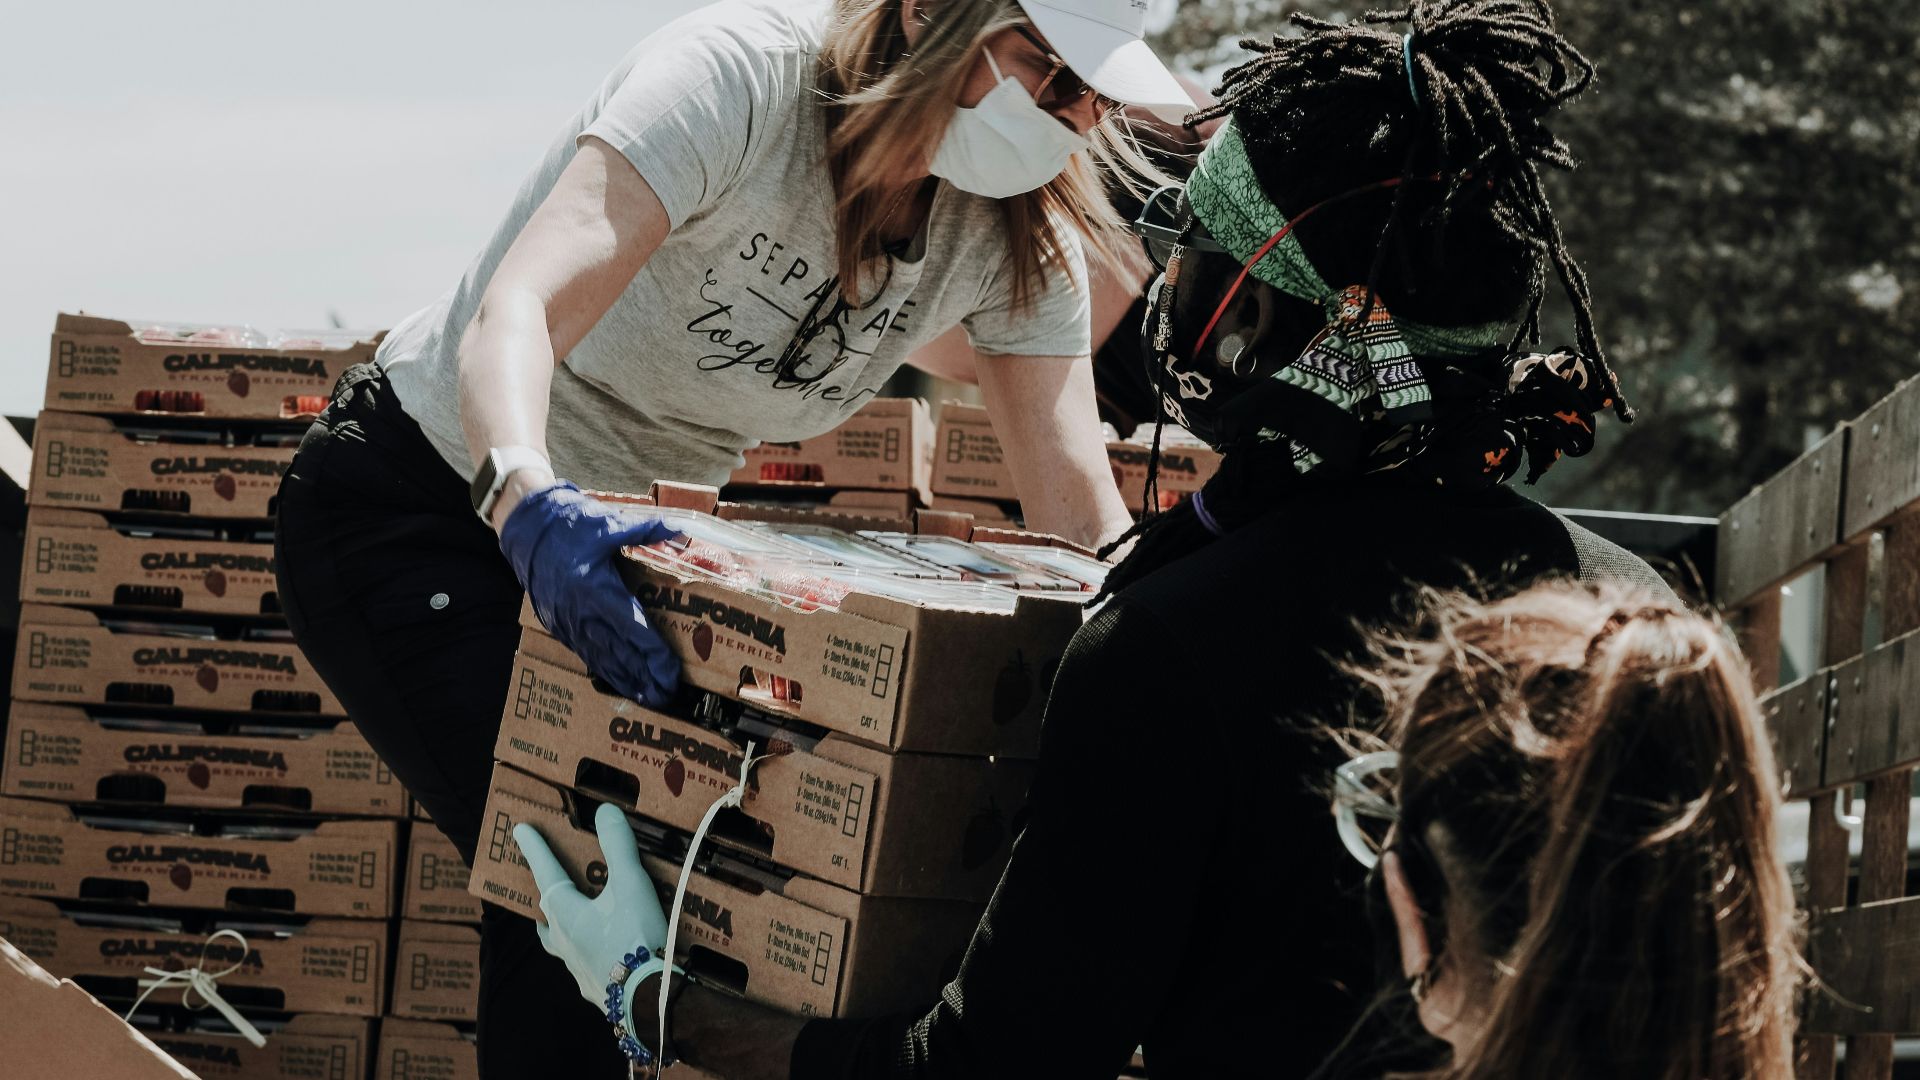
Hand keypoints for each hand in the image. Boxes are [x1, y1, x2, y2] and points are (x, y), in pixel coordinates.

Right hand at [498, 483, 681, 704]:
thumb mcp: (608, 523)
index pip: (634, 630)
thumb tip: (679, 531)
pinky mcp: (559, 626)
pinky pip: (586, 654)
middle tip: (668, 697)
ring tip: (648, 699)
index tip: (671, 673)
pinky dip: (605, 671)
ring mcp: (568, 623)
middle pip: (620, 654)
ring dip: (626, 681)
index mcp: (597, 590)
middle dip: (645, 678)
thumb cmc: (568, 526)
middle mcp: (583, 613)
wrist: (525, 530)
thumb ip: (645, 531)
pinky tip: (620, 682)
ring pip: (602, 660)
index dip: (654, 655)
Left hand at [514, 803, 669, 1004]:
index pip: (546, 872)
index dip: (535, 848)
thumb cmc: (635, 937)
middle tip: (549, 884)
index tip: (520, 830)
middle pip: (546, 914)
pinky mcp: (593, 987)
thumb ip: (618, 846)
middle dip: (546, 896)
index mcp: (566, 913)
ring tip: (569, 921)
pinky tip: (601, 954)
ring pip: (558, 943)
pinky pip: (582, 964)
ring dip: (559, 928)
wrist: (648, 998)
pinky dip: (587, 953)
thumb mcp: (631, 884)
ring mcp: (576, 967)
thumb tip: (606, 811)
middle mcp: (563, 941)